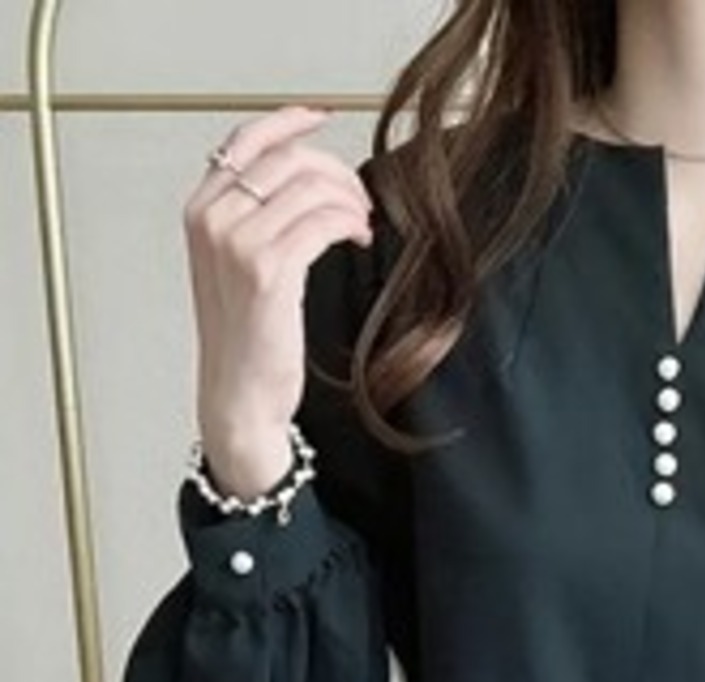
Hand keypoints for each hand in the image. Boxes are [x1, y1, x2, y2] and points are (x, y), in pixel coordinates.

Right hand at [183, 105, 375, 489]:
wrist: (238, 396)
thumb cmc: (245, 338)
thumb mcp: (235, 267)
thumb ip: (252, 218)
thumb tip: (300, 175)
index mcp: (200, 210)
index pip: (246, 140)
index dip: (290, 122)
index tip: (323, 119)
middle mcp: (212, 218)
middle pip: (288, 158)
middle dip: (335, 170)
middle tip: (359, 199)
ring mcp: (236, 242)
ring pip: (310, 186)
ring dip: (348, 198)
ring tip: (360, 224)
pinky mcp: (268, 270)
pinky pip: (322, 221)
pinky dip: (348, 222)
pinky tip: (356, 238)